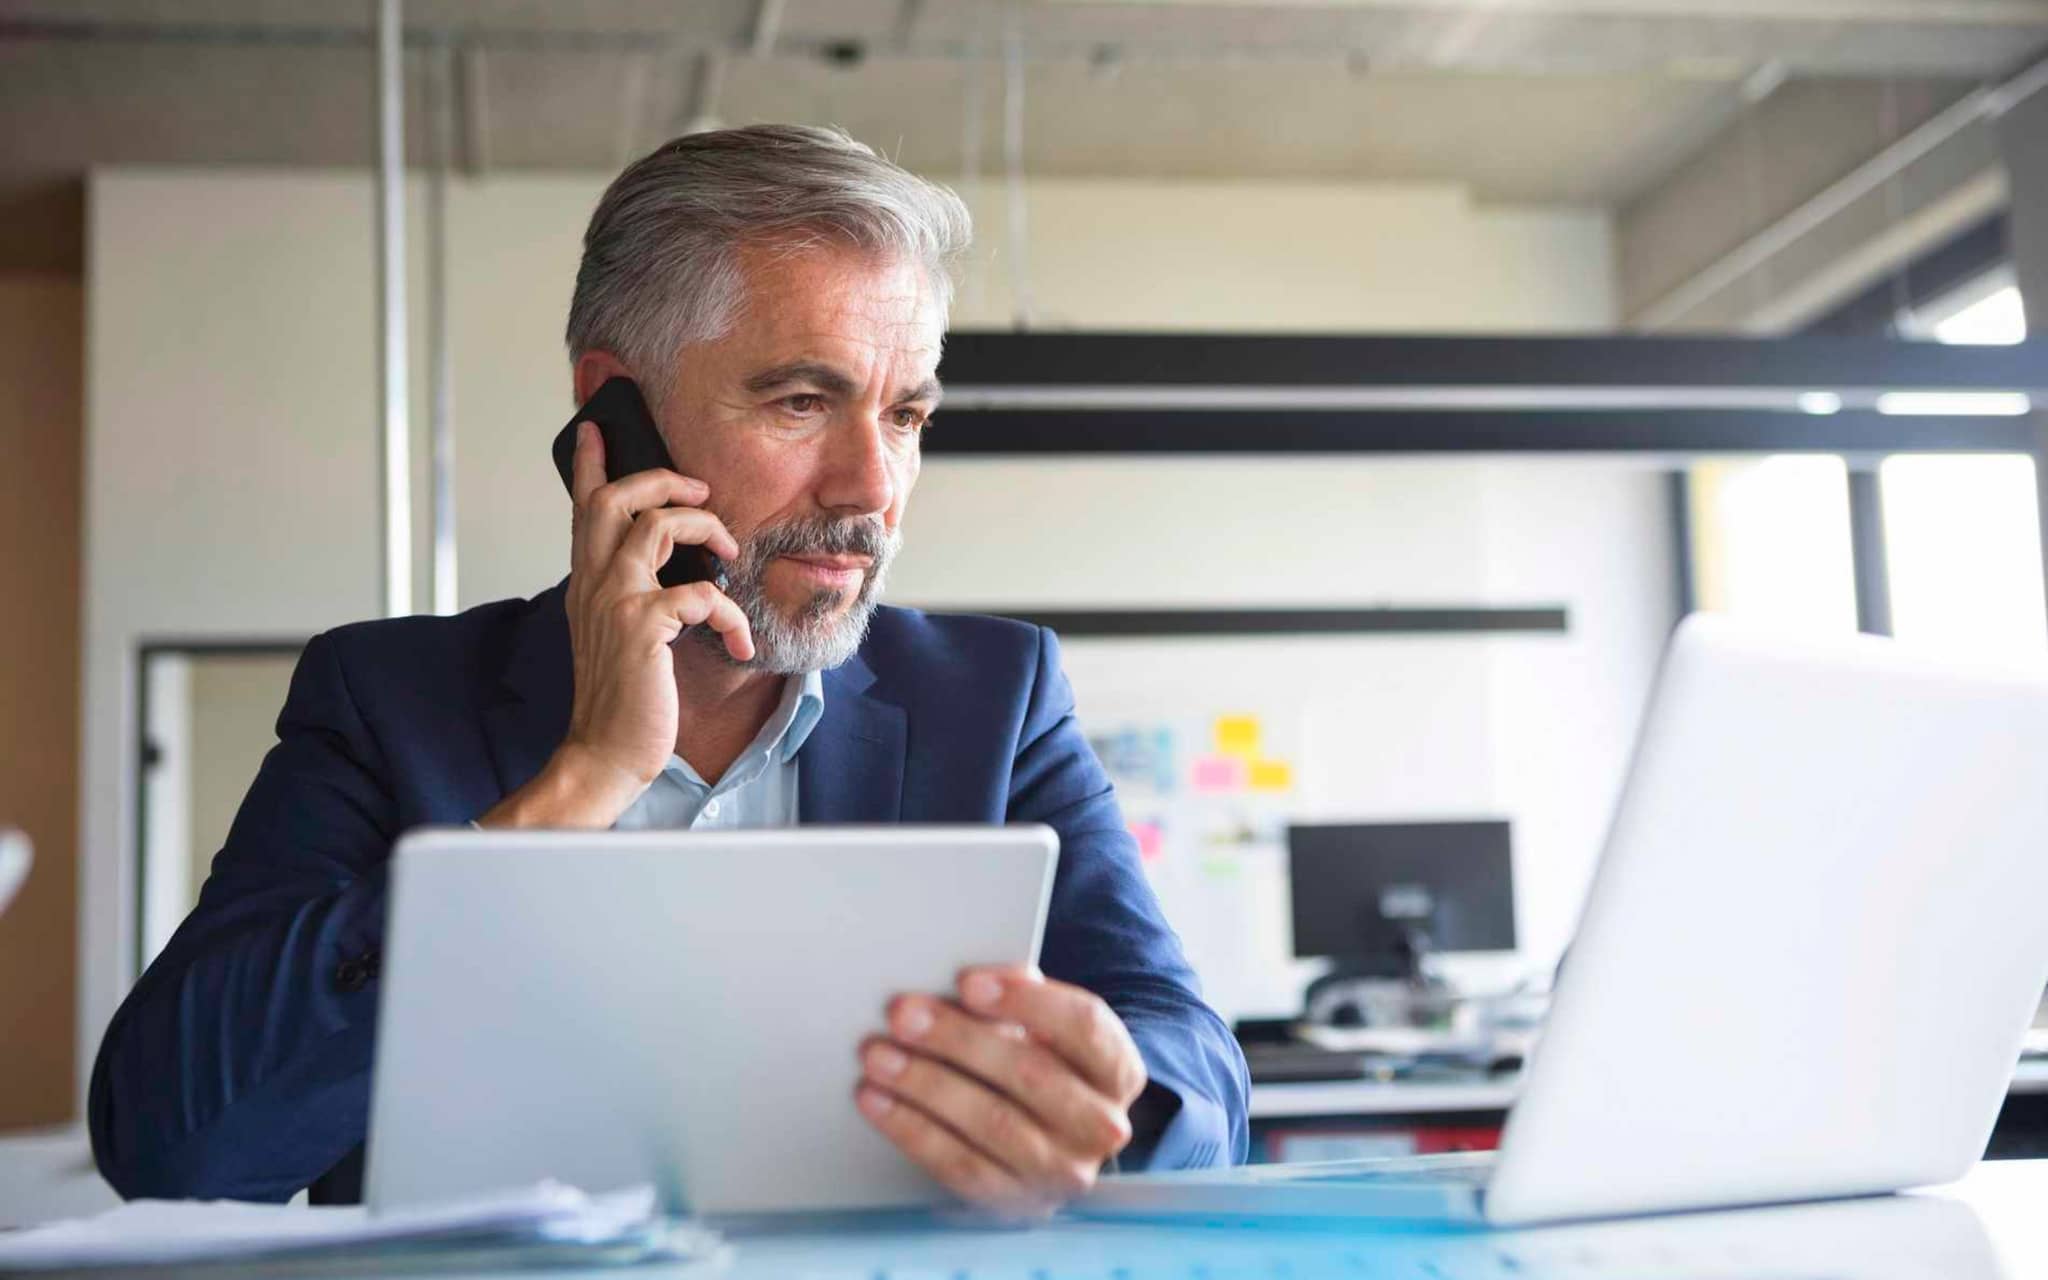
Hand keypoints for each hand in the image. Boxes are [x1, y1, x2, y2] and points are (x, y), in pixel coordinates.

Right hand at [479, 420, 751, 828]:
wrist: (605, 754)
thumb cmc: (623, 699)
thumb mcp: (621, 636)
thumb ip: (633, 597)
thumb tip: (673, 571)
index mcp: (588, 584)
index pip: (583, 510)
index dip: (589, 465)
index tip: (595, 429)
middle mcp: (594, 584)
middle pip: (617, 498)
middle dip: (662, 479)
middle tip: (699, 488)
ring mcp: (615, 602)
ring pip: (656, 525)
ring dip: (704, 529)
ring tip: (729, 552)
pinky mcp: (643, 628)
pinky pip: (700, 594)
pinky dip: (730, 614)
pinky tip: (739, 641)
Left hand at [856, 967, 1147, 1218]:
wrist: (1050, 1140)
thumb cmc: (1041, 1064)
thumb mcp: (1045, 1028)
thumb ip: (1021, 996)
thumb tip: (973, 981)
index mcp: (1118, 1069)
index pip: (1083, 1026)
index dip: (1025, 1001)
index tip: (966, 982)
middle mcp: (1101, 1126)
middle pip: (1031, 1074)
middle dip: (959, 1040)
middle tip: (902, 1014)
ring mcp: (1062, 1172)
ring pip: (992, 1123)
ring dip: (926, 1085)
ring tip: (878, 1056)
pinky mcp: (1016, 1203)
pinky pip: (960, 1165)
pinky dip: (911, 1130)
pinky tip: (877, 1100)